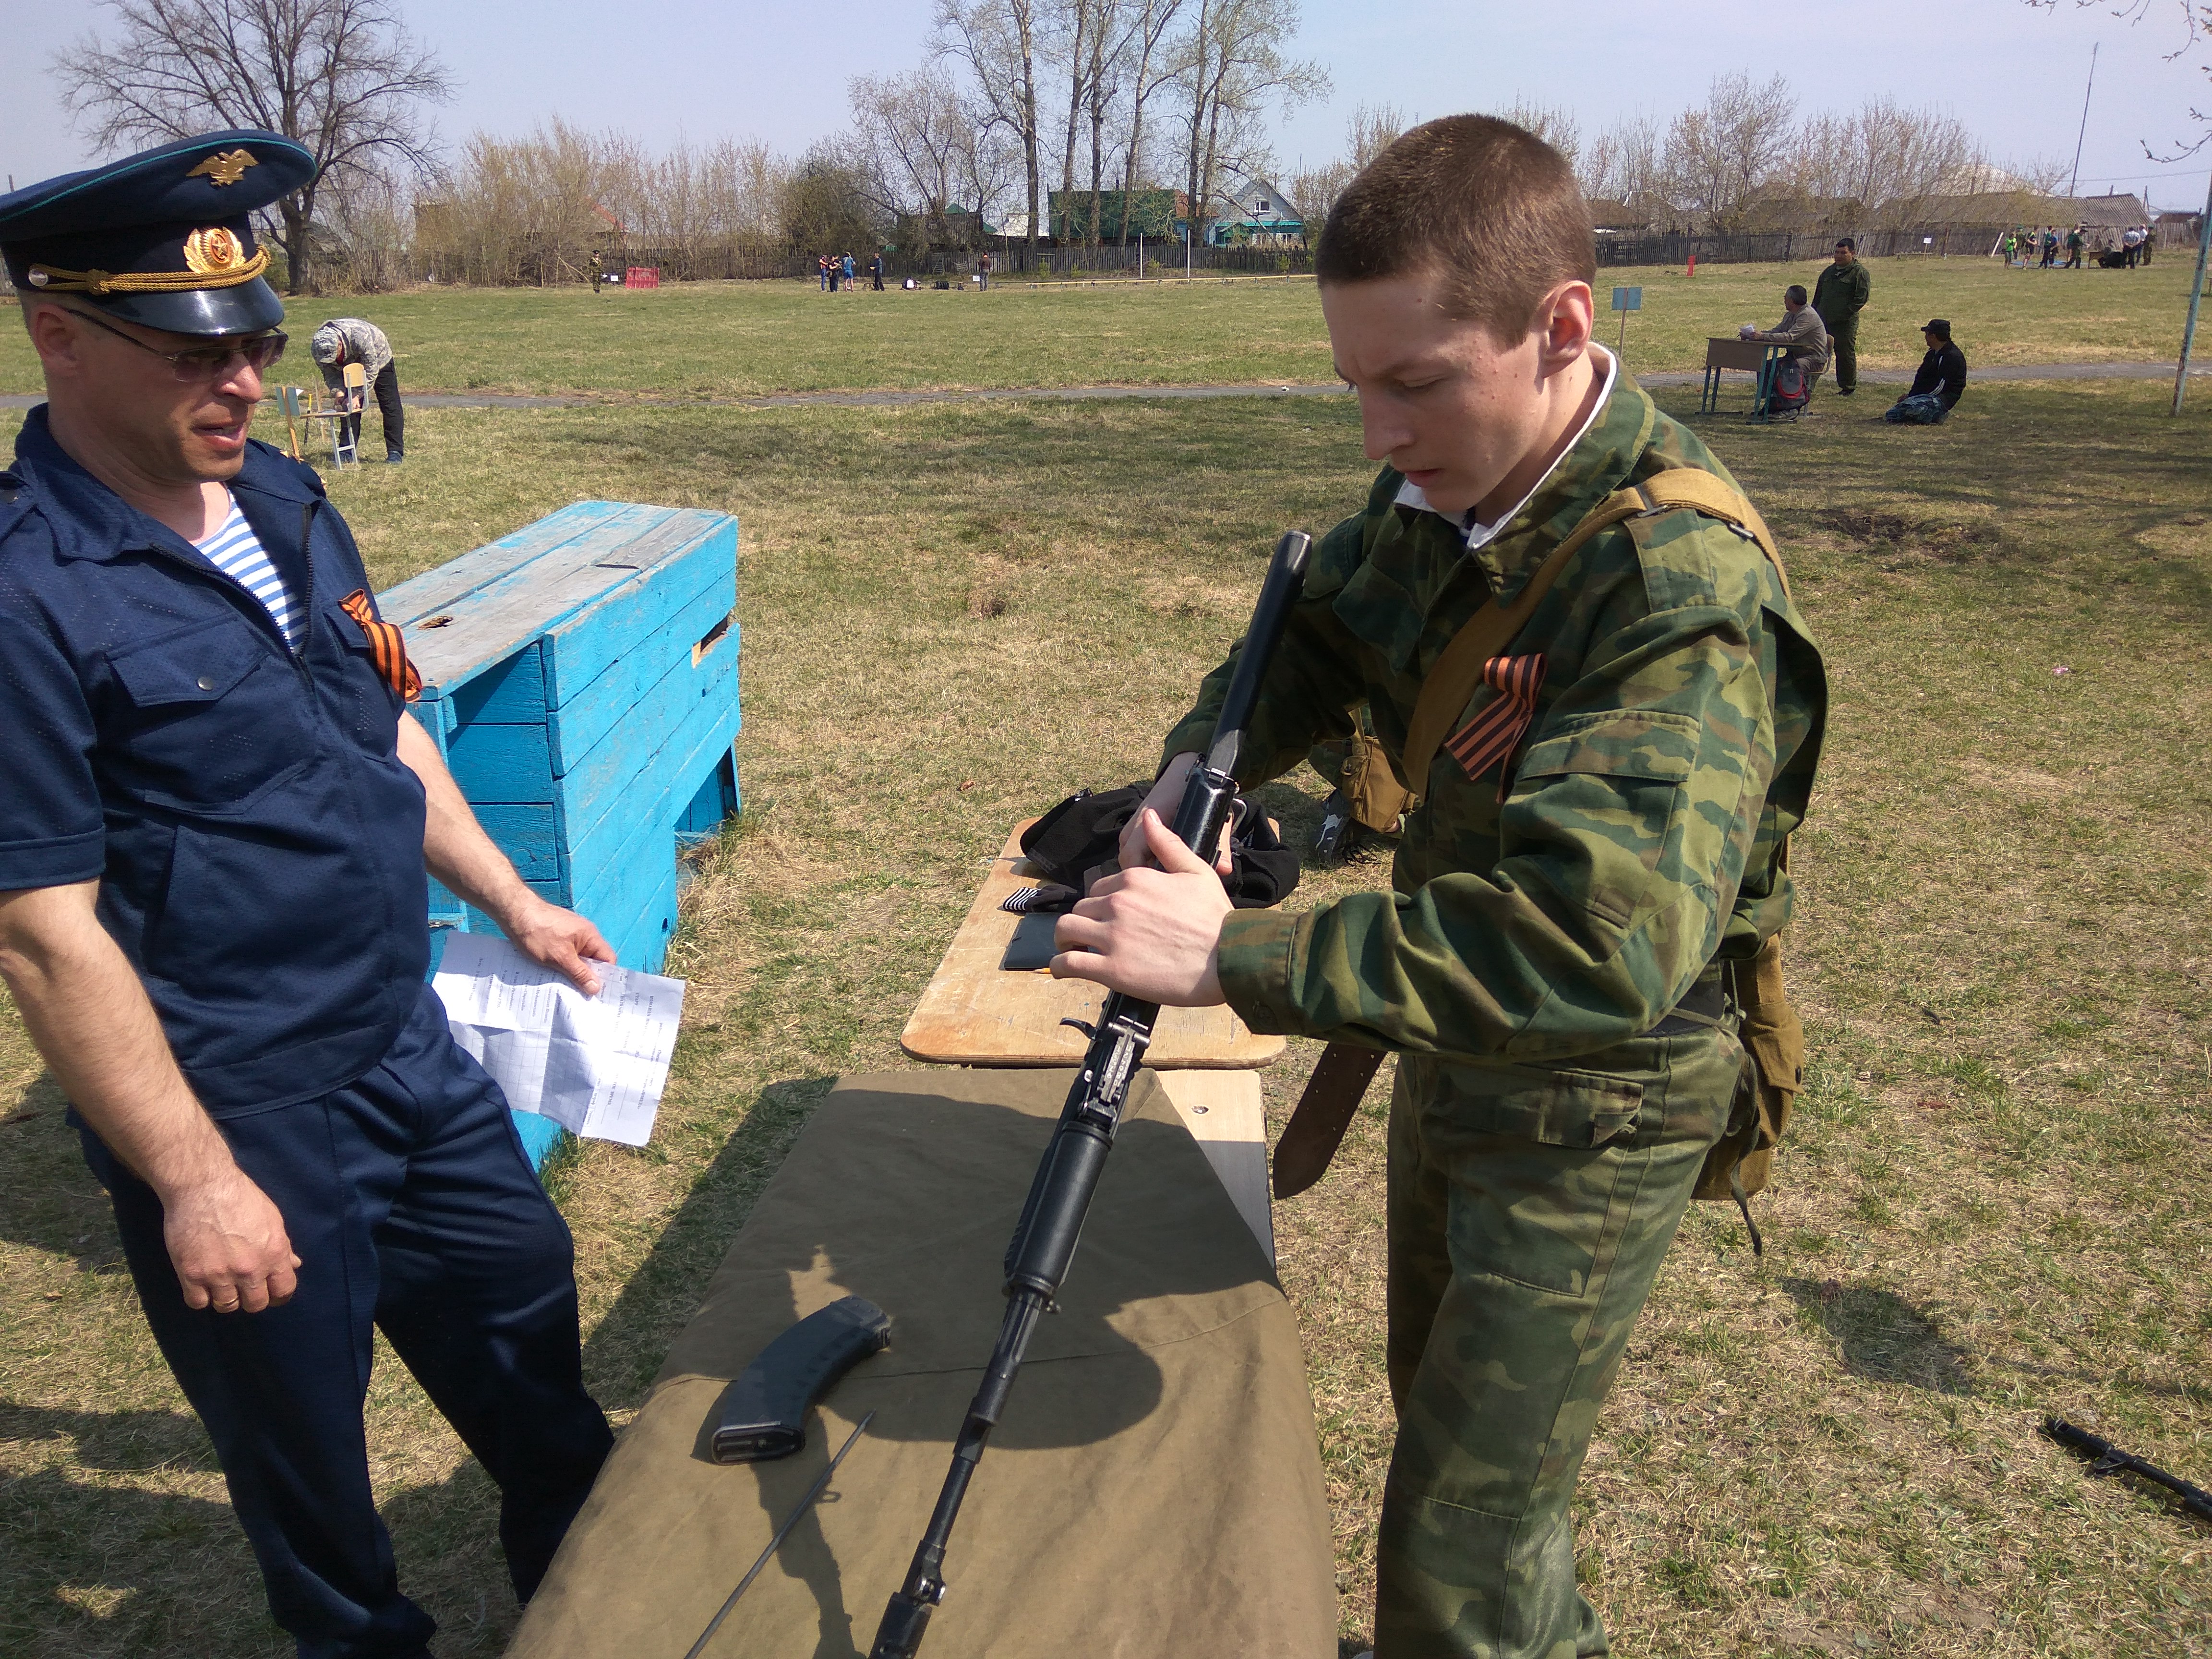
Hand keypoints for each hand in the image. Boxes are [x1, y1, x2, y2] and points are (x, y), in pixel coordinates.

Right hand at [162, 1166, 299, 1313]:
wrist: (204, 1186)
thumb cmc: (242, 1198)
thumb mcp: (272, 1219)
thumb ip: (283, 1247)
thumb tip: (294, 1265)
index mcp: (274, 1255)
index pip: (284, 1290)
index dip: (278, 1296)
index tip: (271, 1294)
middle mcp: (249, 1269)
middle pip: (255, 1304)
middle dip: (251, 1298)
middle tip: (244, 1288)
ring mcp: (219, 1274)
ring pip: (226, 1306)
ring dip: (226, 1298)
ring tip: (222, 1284)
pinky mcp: (191, 1274)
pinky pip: (198, 1302)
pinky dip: (201, 1297)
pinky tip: (202, 1284)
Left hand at [504, 897, 616, 993]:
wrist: (513, 912)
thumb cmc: (538, 933)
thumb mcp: (560, 958)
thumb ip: (580, 973)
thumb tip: (597, 988)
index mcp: (590, 936)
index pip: (608, 959)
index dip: (605, 977)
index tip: (596, 995)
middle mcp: (583, 934)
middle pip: (592, 961)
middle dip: (585, 978)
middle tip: (578, 997)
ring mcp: (569, 935)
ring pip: (576, 960)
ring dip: (571, 973)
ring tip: (563, 989)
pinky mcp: (556, 937)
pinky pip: (565, 955)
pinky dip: (560, 966)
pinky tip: (551, 976)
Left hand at [1052, 810, 1231, 1005]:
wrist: (1230, 959)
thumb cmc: (1217, 918)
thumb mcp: (1197, 871)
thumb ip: (1168, 844)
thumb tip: (1149, 816)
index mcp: (1135, 879)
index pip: (1099, 887)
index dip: (1103, 903)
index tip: (1112, 917)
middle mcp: (1118, 903)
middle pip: (1081, 907)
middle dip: (1085, 920)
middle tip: (1095, 937)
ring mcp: (1112, 937)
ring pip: (1066, 929)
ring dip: (1065, 939)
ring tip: (1073, 949)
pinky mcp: (1111, 969)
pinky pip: (1067, 963)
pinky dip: (1060, 966)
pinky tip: (1064, 969)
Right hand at [1117, 754, 1233, 876]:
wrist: (1185, 770)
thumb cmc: (1195, 793)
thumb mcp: (1211, 817)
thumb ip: (1219, 843)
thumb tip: (1224, 868)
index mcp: (1148, 821)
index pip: (1132, 857)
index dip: (1143, 876)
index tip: (1160, 887)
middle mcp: (1135, 824)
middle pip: (1128, 861)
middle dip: (1144, 876)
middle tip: (1166, 886)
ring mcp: (1132, 826)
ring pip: (1129, 856)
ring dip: (1143, 866)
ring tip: (1164, 876)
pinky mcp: (1134, 828)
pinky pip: (1132, 850)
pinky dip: (1143, 859)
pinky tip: (1160, 864)